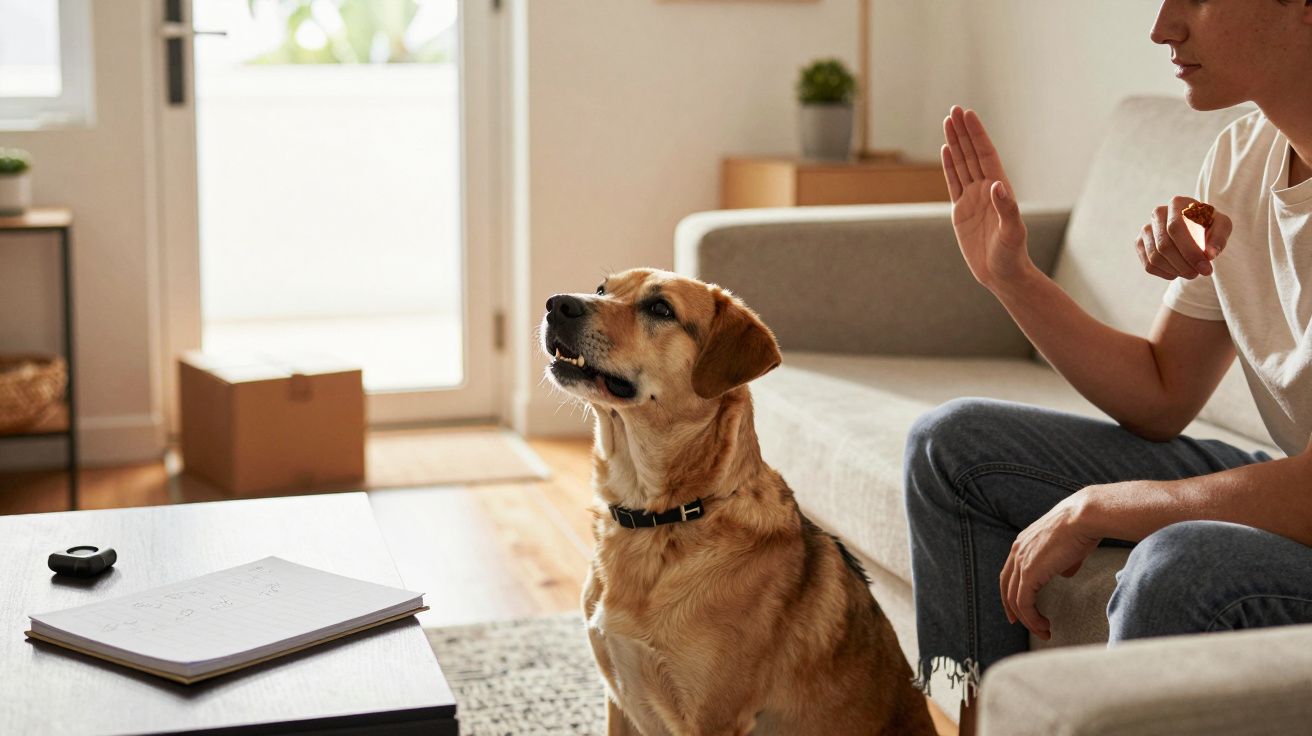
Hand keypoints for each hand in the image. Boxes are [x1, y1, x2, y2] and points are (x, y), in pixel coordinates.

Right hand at [941, 106, 1030, 290]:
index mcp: (999, 189)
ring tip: (947, 122)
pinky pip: (954, 182)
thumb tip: (998, 186)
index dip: (977, 134)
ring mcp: (973, 199)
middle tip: (954, 109)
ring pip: (962, 164)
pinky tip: (945, 150)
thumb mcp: (1012, 233)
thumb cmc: (1011, 255)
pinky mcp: (962, 211)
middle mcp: (986, 189)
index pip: (985, 155)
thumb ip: (1007, 209)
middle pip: (972, 154)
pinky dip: (949, 165)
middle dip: (964, 132)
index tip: (968, 115)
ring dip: (955, 143)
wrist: (1002, 274)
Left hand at [999, 490, 1101, 640]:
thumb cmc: (1082, 527)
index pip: (1009, 572)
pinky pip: (1025, 603)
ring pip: (1015, 599)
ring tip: (1043, 631)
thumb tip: (1065, 572)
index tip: (1018, 607)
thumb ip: (1062, 560)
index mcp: (1022, 543)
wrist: (1084, 517)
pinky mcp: (1029, 573)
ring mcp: (1021, 562)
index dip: (1011, 591)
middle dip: (1012, 608)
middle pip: (1006, 587)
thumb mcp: (1067, 545)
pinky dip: (1032, 618)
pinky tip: (1044, 626)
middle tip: (1020, 623)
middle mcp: (1017, 551)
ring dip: (1028, 619)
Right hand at [1136, 196, 1231, 279]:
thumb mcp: (1222, 226)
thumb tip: (1210, 255)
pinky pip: (1149, 265)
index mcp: (1177, 203)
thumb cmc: (1209, 225)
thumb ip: (1219, 238)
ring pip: (1155, 257)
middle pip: (1164, 245)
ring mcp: (1146, 229)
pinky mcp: (1140, 243)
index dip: (1190, 251)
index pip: (1175, 228)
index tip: (1205, 268)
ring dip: (1175, 270)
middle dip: (1183, 265)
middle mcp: (1157, 213)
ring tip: (1191, 273)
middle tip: (1199, 274)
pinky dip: (1165, 273)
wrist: (1195, 226)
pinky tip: (1178, 271)